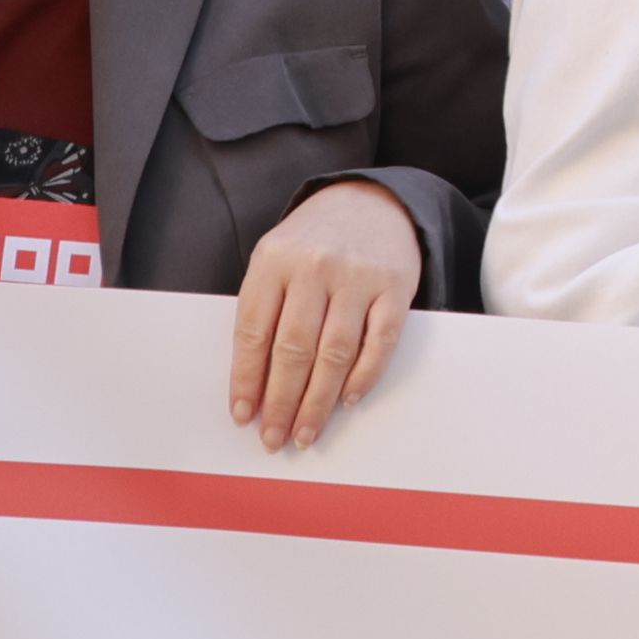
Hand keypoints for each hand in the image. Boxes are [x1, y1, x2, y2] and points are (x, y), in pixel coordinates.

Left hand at [224, 179, 423, 454]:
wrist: (370, 201)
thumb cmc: (313, 243)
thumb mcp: (275, 261)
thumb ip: (264, 311)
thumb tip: (254, 385)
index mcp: (274, 260)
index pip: (254, 332)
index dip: (246, 380)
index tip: (243, 416)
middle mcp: (314, 266)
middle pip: (293, 349)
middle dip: (281, 402)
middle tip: (274, 438)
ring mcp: (357, 276)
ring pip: (334, 352)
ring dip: (318, 401)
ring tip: (305, 432)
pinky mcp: (395, 287)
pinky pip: (379, 343)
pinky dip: (363, 377)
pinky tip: (347, 400)